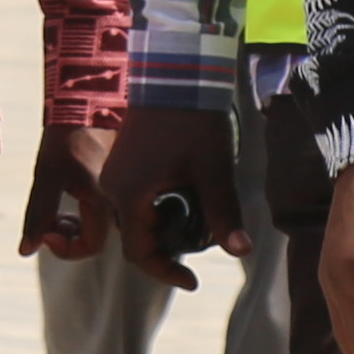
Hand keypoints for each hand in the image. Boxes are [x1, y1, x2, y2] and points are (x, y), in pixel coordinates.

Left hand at [16, 117, 111, 261]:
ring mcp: (123, 189)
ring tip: (59, 201)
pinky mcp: (120, 179)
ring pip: (99, 223)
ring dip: (76, 222)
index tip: (45, 232)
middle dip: (68, 234)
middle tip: (50, 218)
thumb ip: (38, 215)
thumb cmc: (64, 135)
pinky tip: (71, 188)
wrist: (85, 100)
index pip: (91, 247)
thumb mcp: (46, 176)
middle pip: (95, 236)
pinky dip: (85, 207)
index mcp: (105, 200)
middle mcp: (120, 198)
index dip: (65, 248)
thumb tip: (27, 250)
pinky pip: (104, 206)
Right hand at [103, 103, 241, 284]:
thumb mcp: (212, 170)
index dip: (165, 272)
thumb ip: (224, 213)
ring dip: (159, 231)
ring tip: (194, 227)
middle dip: (164, 252)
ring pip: (133, 220)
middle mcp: (112, 188)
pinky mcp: (122, 162)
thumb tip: (241, 251)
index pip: (139, 253)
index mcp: (129, 195)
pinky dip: (154, 211)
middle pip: (134, 238)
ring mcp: (114, 174)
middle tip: (197, 253)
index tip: (193, 281)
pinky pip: (133, 200)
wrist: (177, 73)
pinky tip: (182, 202)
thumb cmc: (193, 120)